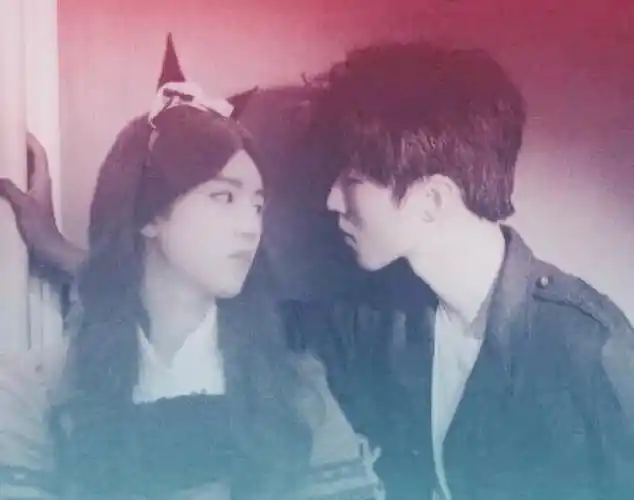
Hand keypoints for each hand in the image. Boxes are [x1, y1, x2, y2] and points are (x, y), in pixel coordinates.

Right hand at [0, 133, 83, 275]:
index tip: (18, 128)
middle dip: (20, 148)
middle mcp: (41, 185)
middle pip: (32, 161)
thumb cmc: (41, 229)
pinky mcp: (29, 205)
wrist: (51, 251)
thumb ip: (11, 190)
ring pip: (25, 173)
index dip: (30, 141)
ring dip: (14, 163)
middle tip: (3, 139)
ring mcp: (36, 195)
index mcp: (42, 182)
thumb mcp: (24, 207)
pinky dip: (10, 179)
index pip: (39, 155)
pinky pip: (19, 185)